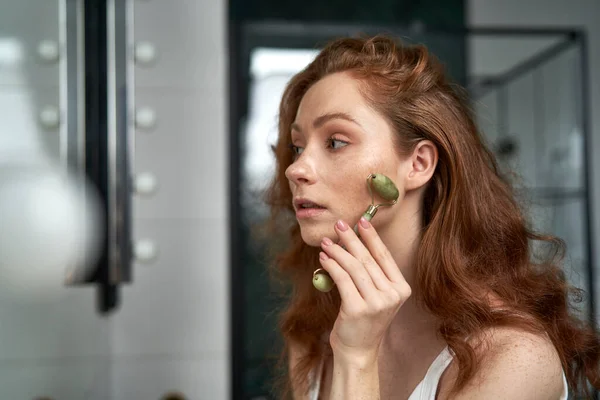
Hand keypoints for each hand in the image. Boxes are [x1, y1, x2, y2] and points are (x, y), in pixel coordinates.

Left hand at [319, 217, 411, 366]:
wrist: (358, 351)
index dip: (372, 237)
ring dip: (338, 251)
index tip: (362, 221)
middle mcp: (392, 295)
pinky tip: (324, 258)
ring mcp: (376, 303)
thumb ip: (372, 273)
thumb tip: (354, 241)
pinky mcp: (358, 309)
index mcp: (401, 289)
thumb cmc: (364, 320)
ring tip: (326, 242)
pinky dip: (332, 265)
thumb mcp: (376, 295)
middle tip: (339, 225)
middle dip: (352, 239)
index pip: (384, 256)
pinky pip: (342, 279)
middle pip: (368, 259)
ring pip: (354, 267)